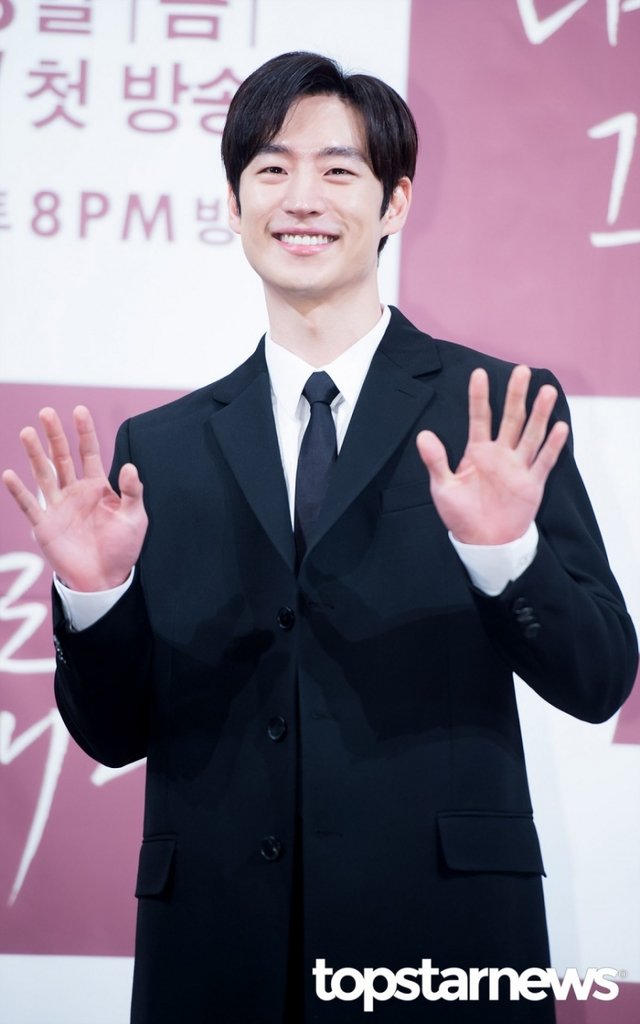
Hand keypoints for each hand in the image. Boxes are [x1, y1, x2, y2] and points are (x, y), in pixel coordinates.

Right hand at [2, 406, 147, 590]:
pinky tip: (10, 474)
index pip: (90, 452)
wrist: (105, 579)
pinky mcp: (45, 525)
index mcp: (98, 486)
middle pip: (62, 457)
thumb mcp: (135, 518)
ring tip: (27, 432)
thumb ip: (133, 492)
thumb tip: (130, 466)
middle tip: (47, 412)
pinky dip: (19, 491)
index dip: (84, 432)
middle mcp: (75, 492)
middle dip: (55, 435)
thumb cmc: (122, 548)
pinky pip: (30, 505)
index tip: (79, 410)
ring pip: (44, 474)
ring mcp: (58, 507)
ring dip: (35, 454)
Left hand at [416, 365, 569, 544]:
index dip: (479, 397)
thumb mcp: (443, 487)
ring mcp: (518, 467)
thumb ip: (436, 461)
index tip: (478, 373)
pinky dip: (552, 445)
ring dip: (539, 414)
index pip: (480, 418)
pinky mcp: (532, 483)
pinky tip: (559, 427)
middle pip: (511, 419)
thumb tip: (423, 435)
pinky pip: (544, 461)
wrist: (483, 542)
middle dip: (515, 395)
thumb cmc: (461, 515)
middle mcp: (501, 454)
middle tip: (521, 371)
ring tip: (546, 390)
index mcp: (477, 452)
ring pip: (531, 434)